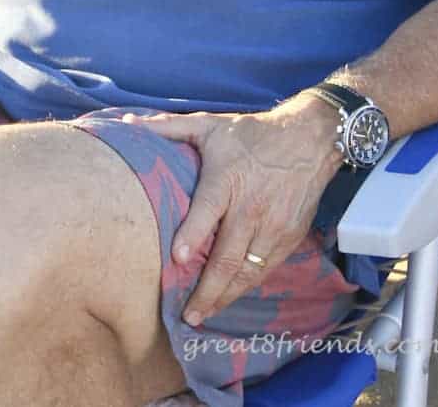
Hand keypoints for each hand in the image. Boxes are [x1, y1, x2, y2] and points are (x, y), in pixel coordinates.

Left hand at [123, 96, 342, 324]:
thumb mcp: (210, 124)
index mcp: (227, 179)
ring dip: (225, 296)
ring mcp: (273, 226)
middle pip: (228, 256)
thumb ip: (168, 127)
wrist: (309, 139)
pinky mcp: (290, 237)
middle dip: (207, 290)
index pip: (208, 210)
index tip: (177, 258)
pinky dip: (246, 286)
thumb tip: (127, 122)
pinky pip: (265, 270)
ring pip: (248, 271)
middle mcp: (251, 206)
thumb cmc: (252, 133)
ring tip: (204, 314)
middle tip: (188, 314)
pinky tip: (230, 296)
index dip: (193, 235)